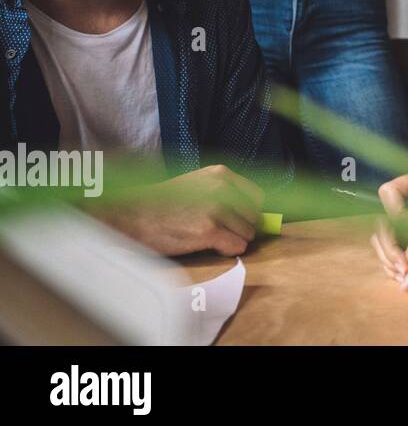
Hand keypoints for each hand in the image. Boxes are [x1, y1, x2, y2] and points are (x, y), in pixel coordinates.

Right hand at [96, 165, 263, 256]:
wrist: (132, 216)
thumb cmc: (163, 203)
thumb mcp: (196, 185)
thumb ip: (224, 192)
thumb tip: (254, 212)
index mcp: (221, 174)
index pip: (257, 197)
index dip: (248, 212)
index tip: (238, 220)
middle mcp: (222, 189)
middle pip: (253, 217)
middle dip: (240, 228)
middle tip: (219, 232)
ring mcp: (216, 210)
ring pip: (247, 234)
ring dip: (232, 240)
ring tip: (210, 238)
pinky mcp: (209, 232)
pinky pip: (237, 247)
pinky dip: (227, 251)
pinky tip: (210, 247)